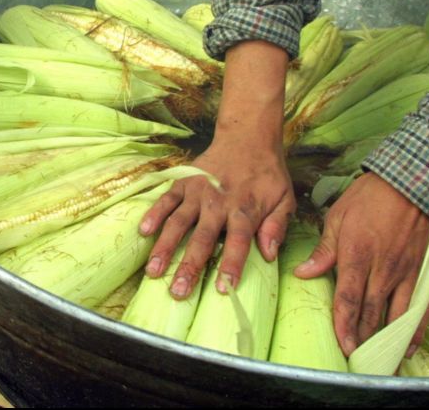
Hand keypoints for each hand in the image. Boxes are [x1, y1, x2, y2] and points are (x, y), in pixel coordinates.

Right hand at [140, 138, 295, 298]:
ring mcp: (198, 192)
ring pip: (179, 222)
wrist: (248, 137)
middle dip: (189, 265)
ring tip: (153, 271)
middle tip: (177, 291)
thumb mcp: (284, 199)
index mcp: (245, 209)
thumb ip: (277, 226)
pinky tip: (143, 231)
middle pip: (202, 238)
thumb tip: (269, 254)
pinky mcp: (183, 182)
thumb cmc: (267, 175)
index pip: (239, 242)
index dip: (231, 265)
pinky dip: (154, 214)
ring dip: (165, 247)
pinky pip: (166, 199)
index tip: (222, 288)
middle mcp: (218, 202)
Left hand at [295, 172, 428, 357]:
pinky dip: (416, 329)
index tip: (342, 345)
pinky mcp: (421, 272)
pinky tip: (409, 345)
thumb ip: (323, 251)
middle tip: (355, 359)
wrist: (410, 183)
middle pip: (371, 312)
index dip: (345, 324)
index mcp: (357, 255)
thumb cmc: (369, 197)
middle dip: (362, 338)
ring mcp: (404, 272)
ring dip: (386, 339)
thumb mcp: (337, 217)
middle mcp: (382, 269)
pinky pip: (421, 306)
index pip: (349, 298)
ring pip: (396, 314)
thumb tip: (302, 273)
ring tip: (378, 359)